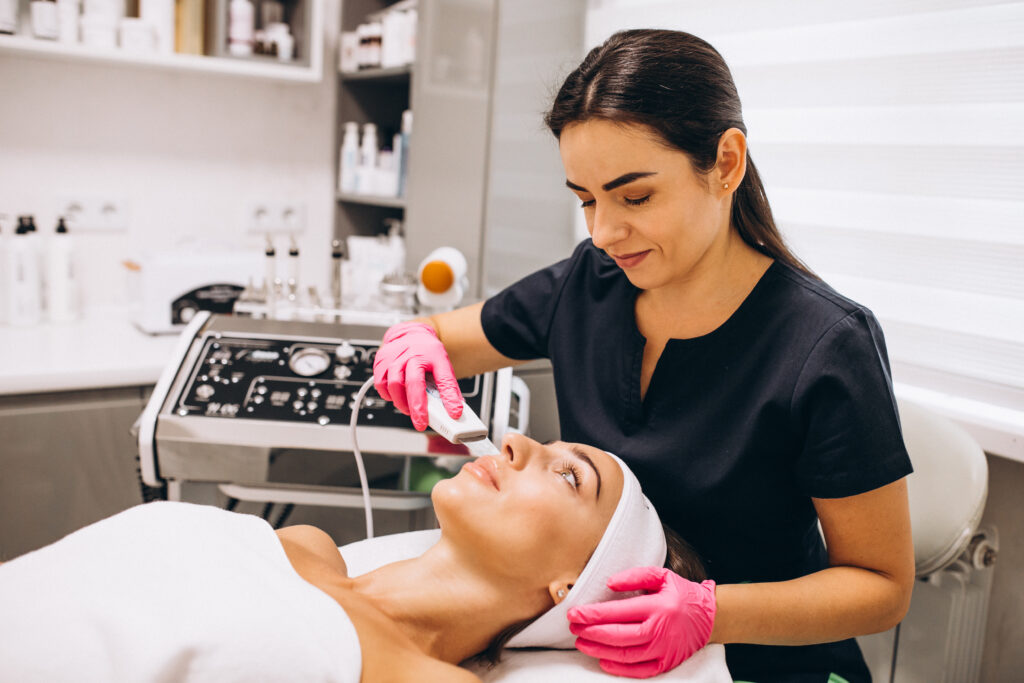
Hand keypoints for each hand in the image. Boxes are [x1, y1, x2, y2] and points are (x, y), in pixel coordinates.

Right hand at [372, 321, 462, 430]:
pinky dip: (388, 395)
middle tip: (421, 422)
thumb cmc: (427, 353)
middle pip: (414, 382)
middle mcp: (413, 355)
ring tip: (409, 409)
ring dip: (401, 402)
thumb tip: (454, 409)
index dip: (449, 398)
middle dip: (417, 406)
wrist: (410, 334)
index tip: (454, 413)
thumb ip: (448, 387)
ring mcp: (395, 357)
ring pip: (394, 385)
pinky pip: (381, 384)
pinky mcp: (381, 362)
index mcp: (433, 355)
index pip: (444, 379)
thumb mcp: (443, 365)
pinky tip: (396, 396)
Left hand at [568, 567, 715, 678]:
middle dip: (590, 632)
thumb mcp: (662, 576)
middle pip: (617, 635)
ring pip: (624, 654)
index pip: (618, 612)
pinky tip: (603, 660)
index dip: (592, 614)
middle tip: (573, 627)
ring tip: (581, 642)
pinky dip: (619, 668)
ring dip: (599, 650)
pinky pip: (639, 671)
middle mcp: (659, 630)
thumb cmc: (681, 593)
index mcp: (657, 606)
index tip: (574, 613)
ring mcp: (663, 650)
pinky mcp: (666, 663)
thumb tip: (609, 583)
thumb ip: (635, 576)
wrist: (711, 617)